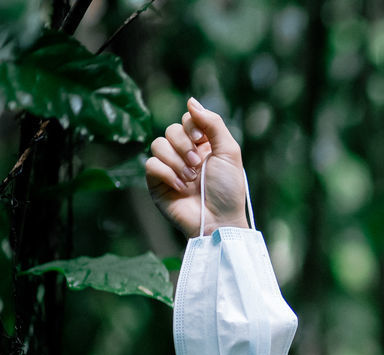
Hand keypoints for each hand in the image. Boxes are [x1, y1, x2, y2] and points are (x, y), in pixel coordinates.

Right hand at [145, 97, 247, 238]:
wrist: (219, 220)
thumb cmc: (228, 190)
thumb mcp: (229, 152)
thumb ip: (213, 123)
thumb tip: (191, 101)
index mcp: (203, 145)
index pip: (187, 120)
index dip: (192, 126)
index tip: (201, 140)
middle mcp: (185, 154)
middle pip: (171, 130)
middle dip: (184, 146)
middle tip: (198, 164)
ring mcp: (170, 168)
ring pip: (158, 145)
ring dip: (177, 161)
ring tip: (191, 179)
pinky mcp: (157, 183)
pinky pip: (150, 164)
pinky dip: (166, 173)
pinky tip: (180, 187)